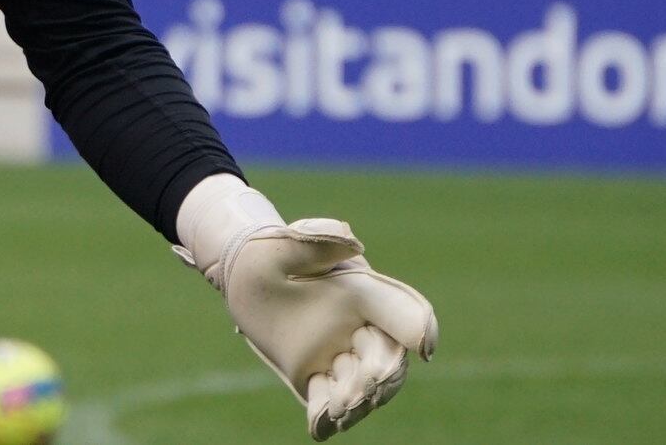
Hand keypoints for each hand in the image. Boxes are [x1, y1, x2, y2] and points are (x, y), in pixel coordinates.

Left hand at [177, 177, 436, 439]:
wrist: (241, 275)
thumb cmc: (267, 251)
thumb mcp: (284, 242)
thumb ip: (317, 239)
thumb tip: (353, 241)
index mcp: (361, 291)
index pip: (400, 310)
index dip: (416, 327)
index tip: (425, 347)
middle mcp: (358, 327)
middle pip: (386, 358)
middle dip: (382, 375)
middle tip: (367, 387)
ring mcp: (338, 355)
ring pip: (361, 385)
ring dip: (356, 399)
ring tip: (341, 408)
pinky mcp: (313, 376)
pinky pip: (324, 400)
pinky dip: (326, 415)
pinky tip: (320, 427)